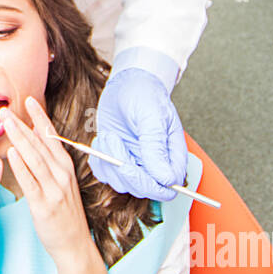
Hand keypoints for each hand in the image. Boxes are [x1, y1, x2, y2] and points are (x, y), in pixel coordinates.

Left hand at [0, 96, 95, 271]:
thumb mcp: (61, 182)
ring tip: (6, 123)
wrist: (74, 244)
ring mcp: (54, 188)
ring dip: (20, 137)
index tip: (28, 100)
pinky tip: (11, 153)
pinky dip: (21, 165)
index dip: (40, 117)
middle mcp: (61, 173)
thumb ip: (49, 161)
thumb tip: (36, 138)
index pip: (51, 136)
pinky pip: (31, 181)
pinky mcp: (44, 204)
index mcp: (64, 166)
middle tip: (5, 109)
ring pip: (35, 158)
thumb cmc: (63, 212)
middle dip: (22, 124)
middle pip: (40, 144)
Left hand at [91, 69, 186, 200]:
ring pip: (121, 184)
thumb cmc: (145, 94)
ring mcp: (137, 164)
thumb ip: (156, 147)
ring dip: (108, 162)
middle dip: (121, 169)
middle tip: (112, 139)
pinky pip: (106, 175)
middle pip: (142, 189)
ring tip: (107, 135)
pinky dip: (99, 162)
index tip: (127, 164)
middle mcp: (156, 165)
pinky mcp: (119, 161)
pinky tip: (101, 141)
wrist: (128, 84)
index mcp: (173, 156)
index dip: (146, 183)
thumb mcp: (151, 116)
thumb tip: (165, 178)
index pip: (167, 187)